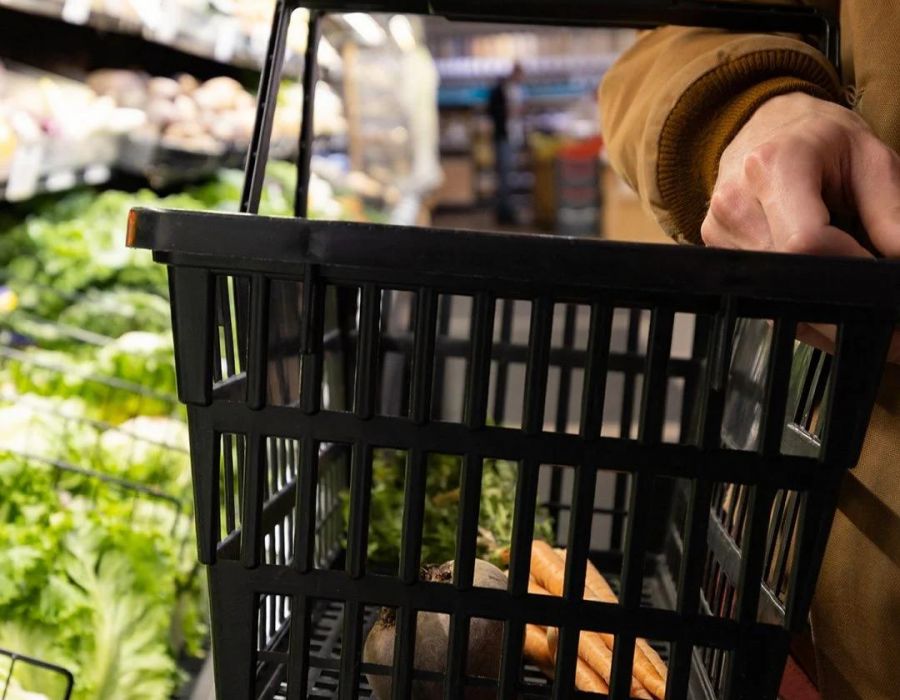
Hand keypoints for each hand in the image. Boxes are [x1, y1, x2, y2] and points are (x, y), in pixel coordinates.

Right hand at [701, 92, 899, 361]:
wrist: (769, 125)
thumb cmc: (822, 140)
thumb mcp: (871, 161)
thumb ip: (891, 214)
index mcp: (773, 166)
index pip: (805, 242)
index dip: (849, 269)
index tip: (878, 278)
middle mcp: (735, 200)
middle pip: (786, 274)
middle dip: (836, 291)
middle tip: (872, 291)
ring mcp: (719, 227)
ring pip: (772, 291)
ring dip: (814, 296)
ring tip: (841, 272)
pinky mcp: (714, 247)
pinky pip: (758, 292)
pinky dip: (792, 296)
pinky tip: (814, 277)